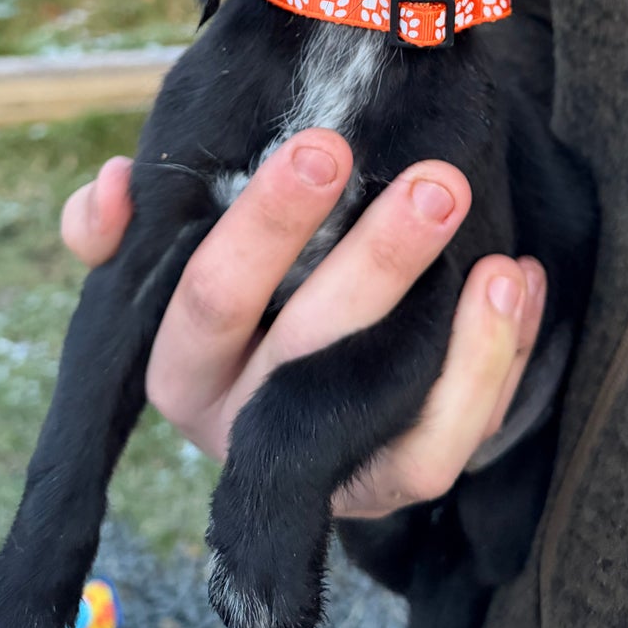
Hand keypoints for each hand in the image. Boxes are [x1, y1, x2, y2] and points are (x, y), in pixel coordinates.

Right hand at [61, 135, 545, 517]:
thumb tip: (111, 189)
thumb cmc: (236, 290)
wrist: (291, 376)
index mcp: (180, 365)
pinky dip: (493, 368)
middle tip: (436, 183)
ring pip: (384, 415)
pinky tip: (517, 283)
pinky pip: (446, 447)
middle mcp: (240, 427)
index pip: (212, 296)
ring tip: (496, 261)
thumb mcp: (167, 254)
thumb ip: (116, 227)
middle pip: (308, 350)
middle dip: (377, 261)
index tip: (327, 145)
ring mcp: (318, 465)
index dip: (266, 223)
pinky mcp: (387, 483)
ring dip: (454, 339)